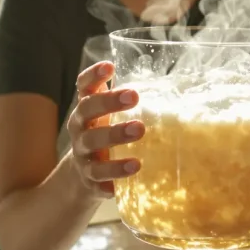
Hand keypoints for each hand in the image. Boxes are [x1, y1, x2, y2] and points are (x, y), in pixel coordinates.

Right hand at [66, 61, 144, 199]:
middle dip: (108, 102)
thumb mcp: (111, 118)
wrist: (82, 176)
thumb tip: (171, 86)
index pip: (84, 86)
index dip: (93, 75)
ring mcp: (82, 154)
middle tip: (134, 96)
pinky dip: (110, 180)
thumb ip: (128, 102)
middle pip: (87, 110)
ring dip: (114, 137)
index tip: (110, 66)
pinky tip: (121, 184)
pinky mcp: (89, 179)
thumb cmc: (105, 136)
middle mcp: (79, 128)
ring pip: (92, 144)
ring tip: (139, 134)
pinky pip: (97, 180)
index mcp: (86, 108)